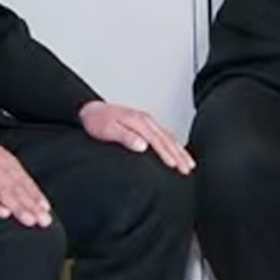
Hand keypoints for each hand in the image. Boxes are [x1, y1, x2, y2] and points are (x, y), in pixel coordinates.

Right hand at [0, 142, 52, 226]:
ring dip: (18, 208)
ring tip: (30, 220)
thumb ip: (11, 171)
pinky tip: (4, 214)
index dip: (36, 195)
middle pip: (17, 190)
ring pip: (3, 195)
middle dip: (32, 206)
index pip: (24, 180)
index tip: (45, 208)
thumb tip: (29, 189)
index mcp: (5, 160)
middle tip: (43, 221)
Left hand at [79, 100, 193, 173]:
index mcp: (138, 121)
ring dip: (180, 150)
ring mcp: (147, 121)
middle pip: (167, 139)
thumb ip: (125, 137)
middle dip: (180, 155)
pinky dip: (174, 144)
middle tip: (188, 169)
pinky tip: (178, 151)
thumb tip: (142, 145)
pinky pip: (165, 134)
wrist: (90, 111)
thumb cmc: (97, 122)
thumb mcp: (108, 130)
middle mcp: (146, 120)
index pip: (157, 141)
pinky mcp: (146, 124)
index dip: (167, 154)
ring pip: (169, 137)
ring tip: (189, 164)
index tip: (175, 165)